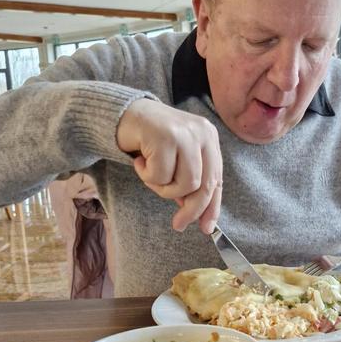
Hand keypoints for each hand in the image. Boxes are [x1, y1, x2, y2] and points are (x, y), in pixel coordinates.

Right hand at [116, 99, 222, 232]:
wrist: (124, 113)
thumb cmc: (151, 140)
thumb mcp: (177, 160)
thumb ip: (189, 181)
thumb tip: (197, 213)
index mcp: (209, 138)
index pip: (217, 179)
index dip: (212, 207)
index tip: (206, 227)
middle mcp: (202, 133)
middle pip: (205, 185)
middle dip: (191, 210)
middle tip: (178, 225)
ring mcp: (185, 134)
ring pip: (184, 184)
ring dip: (163, 187)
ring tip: (149, 173)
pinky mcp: (165, 136)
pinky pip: (160, 175)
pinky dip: (146, 176)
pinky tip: (139, 161)